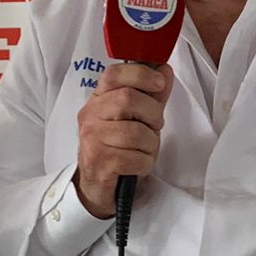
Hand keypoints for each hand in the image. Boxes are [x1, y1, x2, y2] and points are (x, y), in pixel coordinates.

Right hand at [72, 63, 171, 219]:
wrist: (96, 185)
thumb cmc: (119, 148)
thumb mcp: (137, 118)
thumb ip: (151, 95)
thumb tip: (165, 70)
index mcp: (99, 99)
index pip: (114, 74)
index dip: (140, 74)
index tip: (159, 83)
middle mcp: (90, 115)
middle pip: (128, 99)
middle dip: (152, 114)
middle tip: (155, 126)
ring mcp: (92, 139)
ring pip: (135, 132)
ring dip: (150, 144)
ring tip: (145, 150)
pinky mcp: (98, 162)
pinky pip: (135, 158)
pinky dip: (145, 164)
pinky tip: (138, 165)